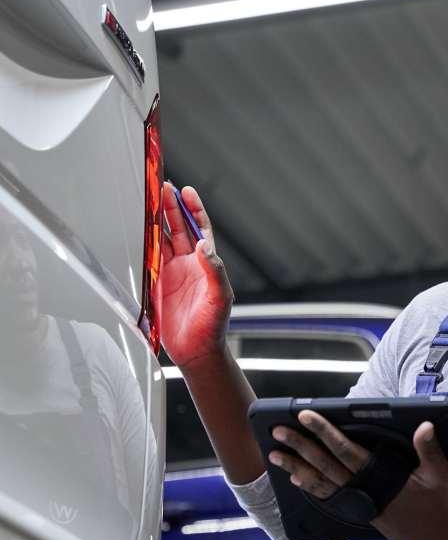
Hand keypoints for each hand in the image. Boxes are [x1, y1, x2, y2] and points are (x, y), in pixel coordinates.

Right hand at [160, 183, 233, 368]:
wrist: (196, 351)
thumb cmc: (213, 327)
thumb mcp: (220, 297)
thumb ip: (215, 271)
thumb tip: (206, 246)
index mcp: (206, 264)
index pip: (201, 229)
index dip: (194, 210)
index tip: (187, 192)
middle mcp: (189, 265)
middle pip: (179, 228)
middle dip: (170, 207)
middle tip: (161, 187)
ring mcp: (171, 273)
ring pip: (162, 239)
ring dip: (155, 221)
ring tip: (147, 200)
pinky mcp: (155, 284)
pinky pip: (147, 258)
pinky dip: (142, 243)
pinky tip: (135, 230)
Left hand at [270, 411, 447, 539]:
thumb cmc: (444, 509)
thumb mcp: (442, 476)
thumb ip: (429, 449)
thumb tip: (425, 425)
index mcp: (379, 478)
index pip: (345, 450)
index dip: (324, 431)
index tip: (306, 416)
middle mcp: (363, 492)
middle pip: (324, 465)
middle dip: (299, 446)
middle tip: (278, 432)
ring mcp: (360, 504)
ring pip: (321, 483)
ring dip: (296, 468)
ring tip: (276, 457)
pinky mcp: (362, 512)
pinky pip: (330, 497)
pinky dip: (312, 488)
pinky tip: (299, 481)